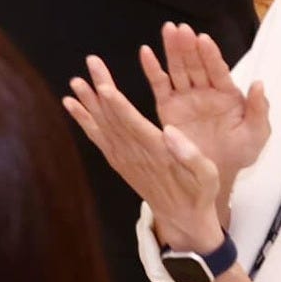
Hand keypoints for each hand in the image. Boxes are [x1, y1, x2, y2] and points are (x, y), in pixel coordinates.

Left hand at [65, 55, 223, 252]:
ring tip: (75, 82)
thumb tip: (170, 131)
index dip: (117, 106)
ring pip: (102, 125)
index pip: (133, 126)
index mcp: (158, 153)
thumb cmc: (199, 192)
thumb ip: (191, 154)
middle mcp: (136, 154)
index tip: (103, 87)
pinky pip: (98, 138)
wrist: (182, 218)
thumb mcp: (208, 175)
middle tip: (91, 63)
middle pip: (114, 118)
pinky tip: (71, 105)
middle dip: (100, 90)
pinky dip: (83, 121)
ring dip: (87, 103)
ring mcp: (124, 158)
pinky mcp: (118, 161)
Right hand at [143, 24, 270, 180]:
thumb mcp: (257, 134)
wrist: (216, 173)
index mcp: (227, 94)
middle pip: (195, 64)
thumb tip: (259, 84)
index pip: (218, 70)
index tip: (203, 40)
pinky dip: (152, 69)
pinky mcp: (167, 106)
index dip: (211, 55)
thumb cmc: (239, 152)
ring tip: (168, 30)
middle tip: (181, 29)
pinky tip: (146, 53)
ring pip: (178, 69)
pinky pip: (159, 85)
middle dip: (188, 46)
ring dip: (172, 49)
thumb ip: (258, 109)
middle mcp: (205, 90)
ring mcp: (185, 97)